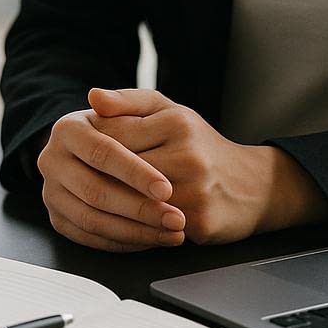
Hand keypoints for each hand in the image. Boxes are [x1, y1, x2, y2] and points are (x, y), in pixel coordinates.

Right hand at [38, 102, 186, 251]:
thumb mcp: (139, 108)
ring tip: (172, 234)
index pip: (102, 152)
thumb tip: (96, 96)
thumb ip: (124, 100)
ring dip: (135, 231)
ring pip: (91, 220)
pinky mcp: (58, 218)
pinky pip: (88, 238)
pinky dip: (123, 243)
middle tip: (176, 218)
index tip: (167, 189)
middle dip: (139, 209)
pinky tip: (153, 240)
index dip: (135, 173)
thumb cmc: (134, 130)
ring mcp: (51, 192)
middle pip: (95, 191)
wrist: (110, 155)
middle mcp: (51, 160)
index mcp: (67, 130)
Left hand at [78, 88, 327, 246]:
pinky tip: (118, 227)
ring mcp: (196, 190)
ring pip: (132, 203)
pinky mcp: (200, 222)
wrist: (253, 186)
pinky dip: (132, 230)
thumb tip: (92, 97)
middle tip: (75, 184)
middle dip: (94, 179)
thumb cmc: (200, 145)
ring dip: (109, 208)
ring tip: (91, 206)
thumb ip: (129, 102)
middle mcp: (188, 154)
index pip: (113, 135)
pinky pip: (152, 229)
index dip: (90, 148)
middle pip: (119, 172)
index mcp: (176, 122)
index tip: (77, 155)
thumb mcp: (169, 112)